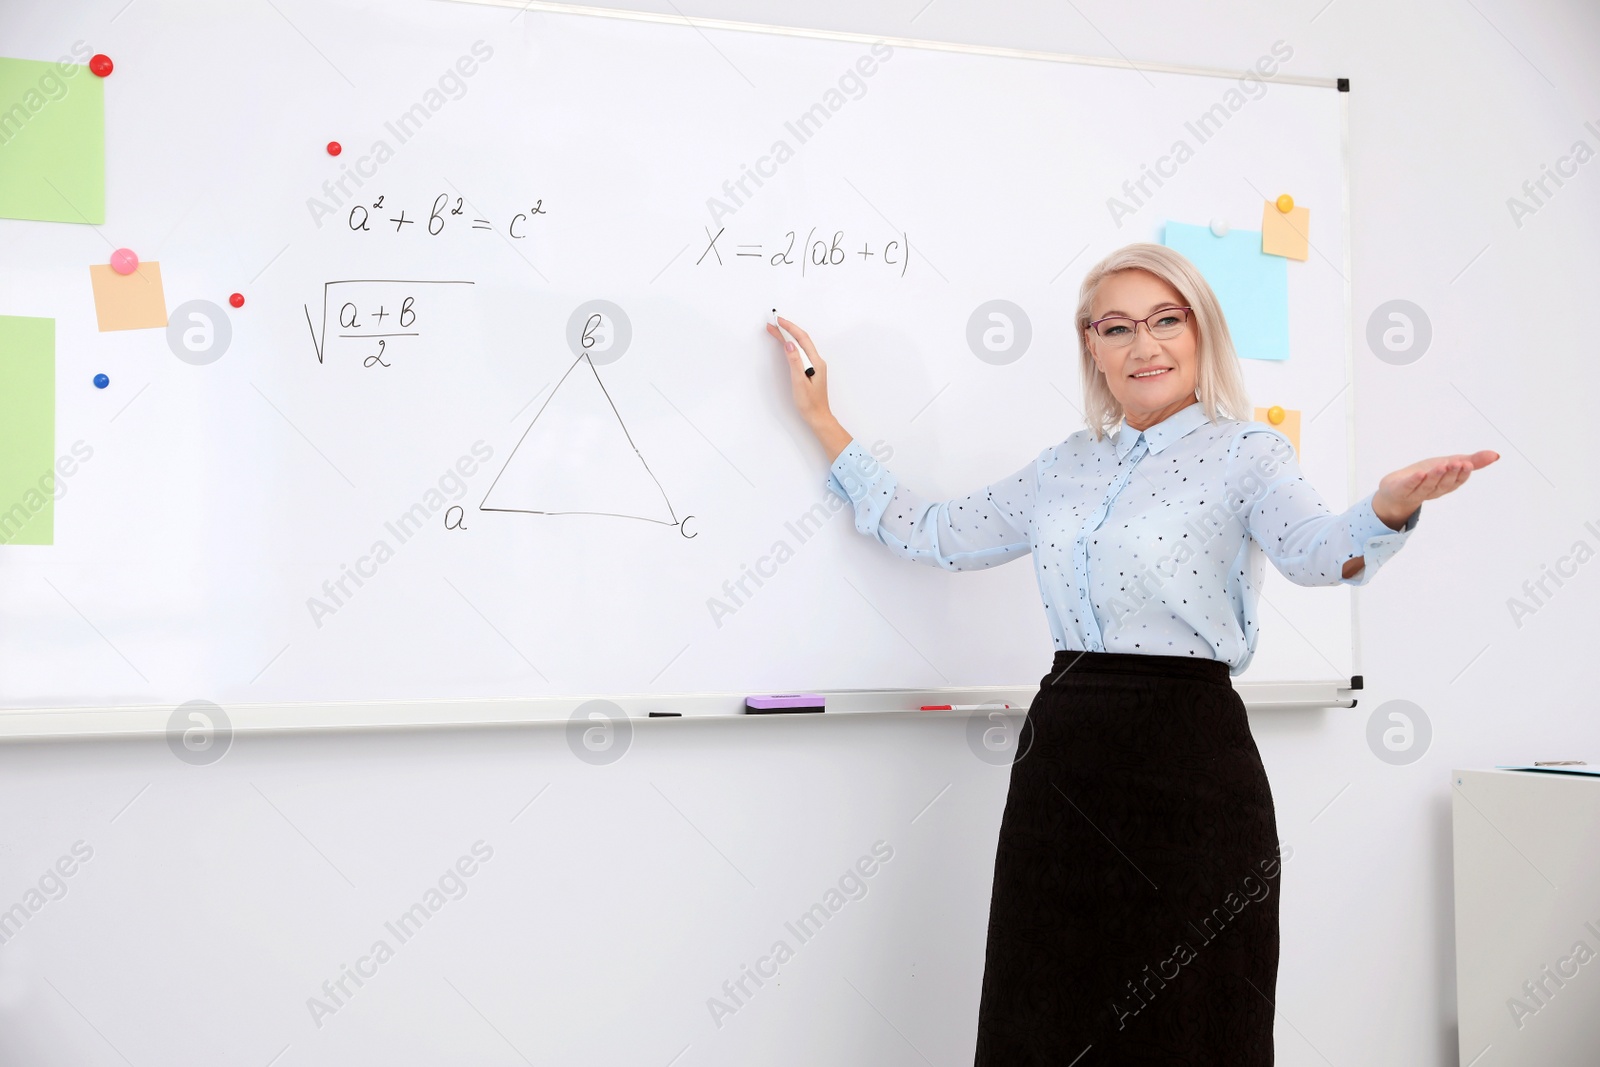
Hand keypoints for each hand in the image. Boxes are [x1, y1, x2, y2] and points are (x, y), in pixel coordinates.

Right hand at [766, 316, 851, 459]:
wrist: (818, 417)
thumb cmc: (810, 403)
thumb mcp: (799, 382)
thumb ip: (795, 362)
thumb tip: (789, 344)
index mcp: (816, 362)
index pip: (802, 339)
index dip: (790, 328)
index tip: (778, 321)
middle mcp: (816, 361)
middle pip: (801, 340)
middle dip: (787, 330)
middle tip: (773, 324)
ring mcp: (814, 366)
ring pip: (800, 346)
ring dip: (788, 337)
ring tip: (775, 331)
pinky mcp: (810, 371)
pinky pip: (800, 353)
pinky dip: (791, 346)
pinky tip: (785, 345)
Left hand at [1372, 450, 1499, 528]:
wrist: (1395, 489)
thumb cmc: (1426, 475)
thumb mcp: (1450, 464)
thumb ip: (1473, 461)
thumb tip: (1496, 455)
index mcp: (1446, 485)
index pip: (1457, 481)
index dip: (1463, 473)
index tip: (1468, 464)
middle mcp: (1433, 490)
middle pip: (1444, 484)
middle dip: (1451, 473)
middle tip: (1457, 463)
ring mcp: (1416, 492)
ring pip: (1427, 486)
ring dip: (1435, 476)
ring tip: (1441, 466)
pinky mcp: (1401, 490)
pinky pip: (1408, 487)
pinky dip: (1414, 481)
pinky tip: (1420, 473)